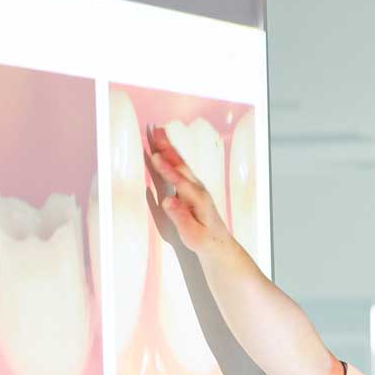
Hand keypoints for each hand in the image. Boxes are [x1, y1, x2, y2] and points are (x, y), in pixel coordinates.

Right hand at [145, 125, 236, 259]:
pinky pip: (181, 167)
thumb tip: (167, 201)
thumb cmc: (204, 240)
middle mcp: (198, 189)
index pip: (180, 182)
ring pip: (181, 163)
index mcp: (198, 200)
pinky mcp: (192, 187)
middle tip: (157, 132)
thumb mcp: (192, 234)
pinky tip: (165, 148)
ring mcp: (196, 186)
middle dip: (168, 148)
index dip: (167, 169)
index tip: (155, 158)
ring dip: (170, 147)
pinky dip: (172, 155)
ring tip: (159, 132)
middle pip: (181, 165)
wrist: (218, 242)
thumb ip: (180, 217)